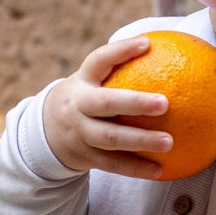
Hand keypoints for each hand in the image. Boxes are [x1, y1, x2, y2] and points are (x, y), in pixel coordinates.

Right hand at [42, 35, 171, 178]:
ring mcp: (80, 133)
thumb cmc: (85, 98)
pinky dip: (135, 168)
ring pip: (111, 138)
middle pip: (105, 103)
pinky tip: (159, 170)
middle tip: (165, 103)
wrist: (46, 132)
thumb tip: (167, 50)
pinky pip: (112, 164)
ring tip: (169, 142)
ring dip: (140, 140)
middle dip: (135, 103)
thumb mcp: (91, 81)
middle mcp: (78, 106)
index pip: (98, 60)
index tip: (147, 44)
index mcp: (82, 81)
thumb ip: (120, 68)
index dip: (120, 51)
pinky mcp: (85, 157)